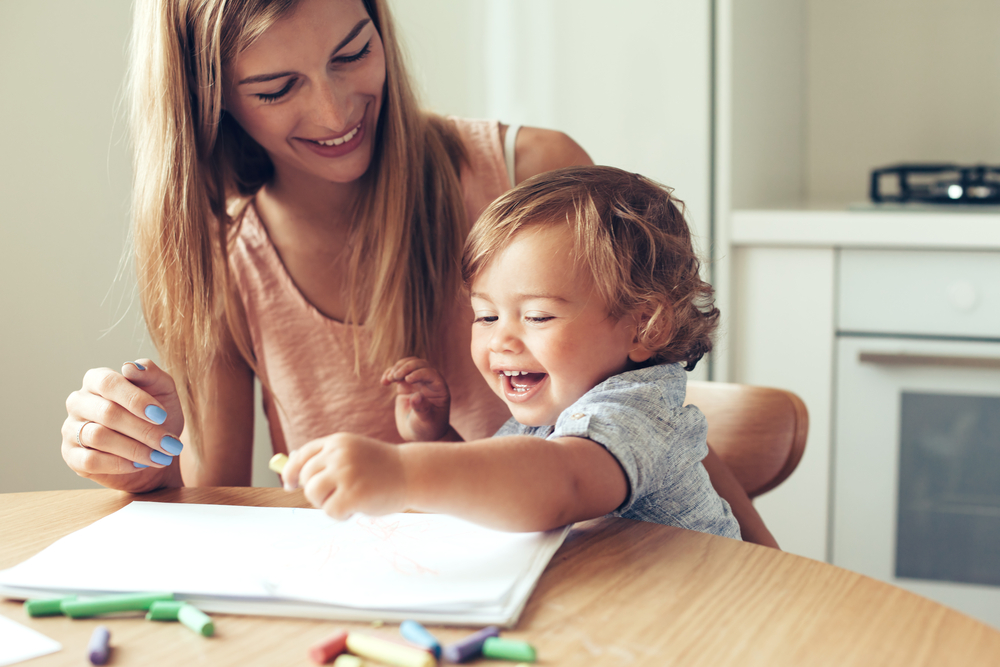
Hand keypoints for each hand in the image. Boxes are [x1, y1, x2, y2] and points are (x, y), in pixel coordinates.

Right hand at [61, 359, 184, 491]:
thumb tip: (131, 367)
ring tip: (160, 456)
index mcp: (97, 380)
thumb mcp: (164, 392)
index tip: (161, 415)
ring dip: (135, 449)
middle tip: (169, 444)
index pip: (109, 383)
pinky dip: (119, 464)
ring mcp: (70, 428)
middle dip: (143, 430)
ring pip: (98, 437)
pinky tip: (139, 465)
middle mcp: (79, 401)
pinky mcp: (71, 455)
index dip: (136, 400)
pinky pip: (90, 460)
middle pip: (106, 413)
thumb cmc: (157, 417)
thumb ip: (152, 374)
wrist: (156, 452)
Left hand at [281, 433, 406, 520]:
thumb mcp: (353, 453)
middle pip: (306, 478)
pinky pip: (330, 511)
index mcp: (337, 442)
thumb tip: (293, 470)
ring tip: (348, 500)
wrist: (411, 474)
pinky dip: (341, 515)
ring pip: (313, 494)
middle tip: (338, 495)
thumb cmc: (381, 467)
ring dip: (326, 503)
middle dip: (316, 491)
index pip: (302, 455)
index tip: (289, 484)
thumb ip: (328, 458)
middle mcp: (338, 454)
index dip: (291, 471)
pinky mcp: (352, 495)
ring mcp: (345, 474)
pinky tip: (357, 508)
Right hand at [380, 357, 450, 440]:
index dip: (420, 373)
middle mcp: (430, 382)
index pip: (431, 373)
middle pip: (419, 364)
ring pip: (408, 364)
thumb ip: (423, 409)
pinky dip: (390, 373)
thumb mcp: (426, 422)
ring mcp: (417, 382)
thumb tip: (416, 396)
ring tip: (388, 379)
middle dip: (406, 367)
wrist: (420, 434)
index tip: (407, 379)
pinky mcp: (406, 385)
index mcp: (439, 389)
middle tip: (395, 377)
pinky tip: (384, 382)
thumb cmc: (428, 429)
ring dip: (397, 368)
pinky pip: (398, 373)